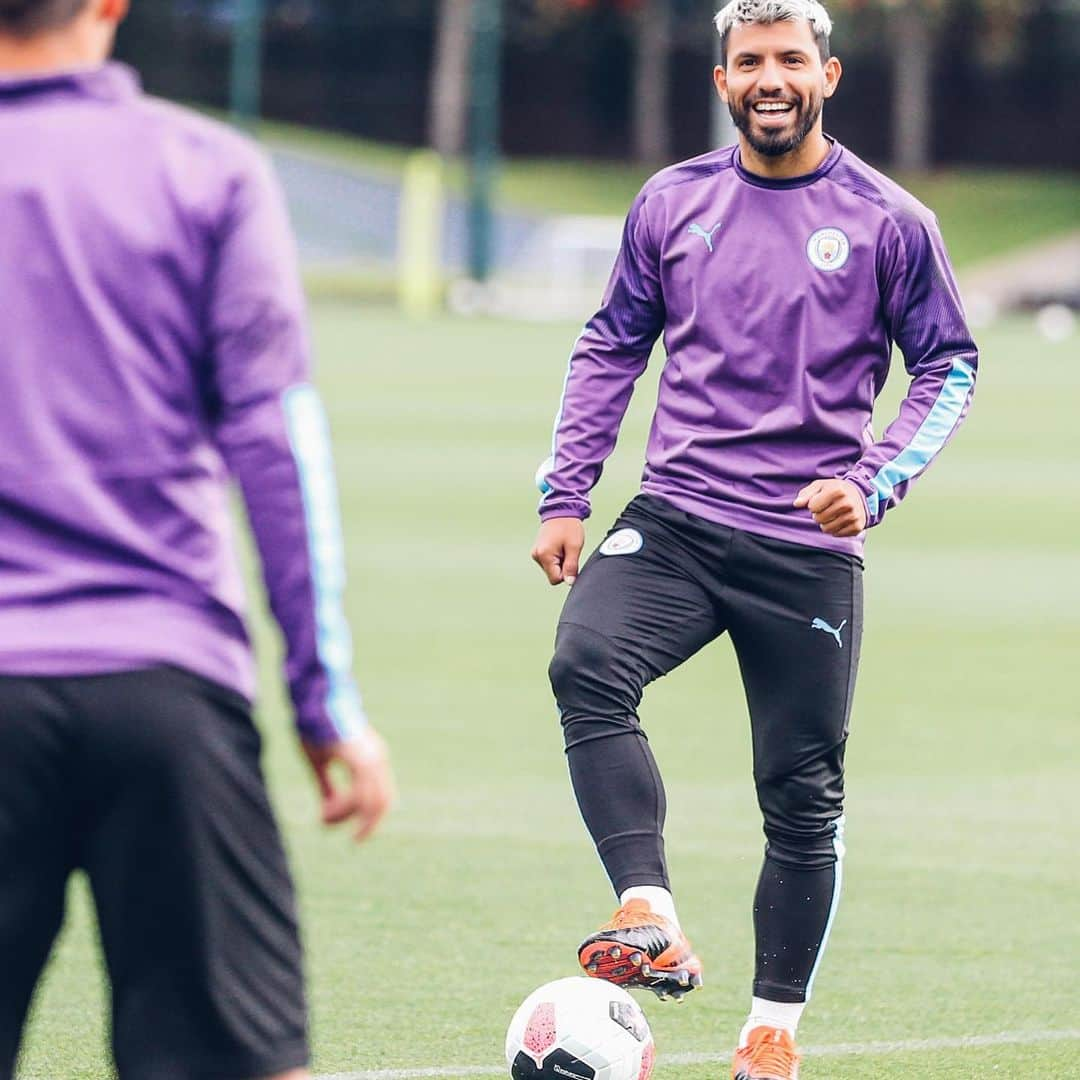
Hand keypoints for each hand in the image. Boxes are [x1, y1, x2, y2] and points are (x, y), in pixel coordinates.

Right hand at [301, 727, 394, 841]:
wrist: (311, 700)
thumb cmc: (314, 727)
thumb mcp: (320, 761)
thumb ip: (326, 784)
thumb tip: (327, 807)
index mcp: (372, 757)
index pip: (382, 796)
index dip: (370, 818)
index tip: (351, 830)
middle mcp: (376, 758)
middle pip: (382, 803)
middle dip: (367, 825)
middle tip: (353, 840)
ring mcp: (369, 758)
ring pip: (369, 802)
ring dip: (346, 817)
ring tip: (324, 821)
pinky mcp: (357, 758)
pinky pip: (356, 794)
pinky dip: (341, 809)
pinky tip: (323, 813)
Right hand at [531, 517, 584, 584]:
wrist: (561, 510)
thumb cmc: (568, 526)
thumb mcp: (574, 547)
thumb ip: (571, 567)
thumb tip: (570, 582)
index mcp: (544, 555)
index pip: (555, 579)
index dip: (566, 573)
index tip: (570, 560)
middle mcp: (537, 556)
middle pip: (553, 574)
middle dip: (563, 567)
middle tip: (568, 551)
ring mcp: (536, 553)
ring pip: (551, 569)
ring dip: (560, 562)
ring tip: (563, 547)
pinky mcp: (538, 551)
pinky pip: (549, 562)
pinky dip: (556, 558)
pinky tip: (559, 546)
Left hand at [794, 479, 866, 537]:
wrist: (860, 495)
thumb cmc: (835, 489)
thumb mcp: (820, 486)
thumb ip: (806, 494)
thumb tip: (796, 504)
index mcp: (837, 491)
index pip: (812, 507)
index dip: (813, 504)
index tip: (821, 500)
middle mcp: (847, 504)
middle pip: (818, 519)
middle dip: (819, 514)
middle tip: (827, 508)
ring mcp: (853, 516)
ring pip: (826, 529)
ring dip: (826, 523)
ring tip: (833, 514)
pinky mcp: (857, 527)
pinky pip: (836, 534)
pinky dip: (835, 529)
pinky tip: (841, 520)